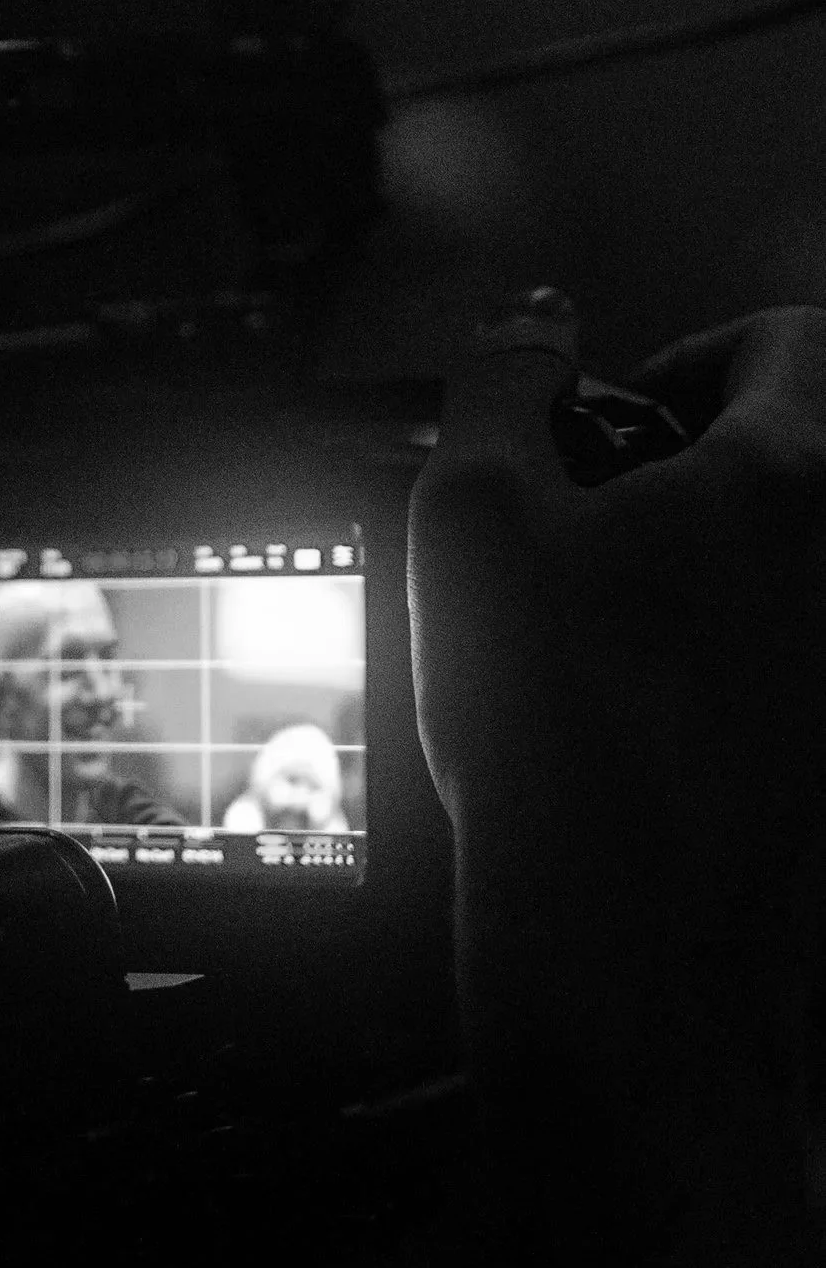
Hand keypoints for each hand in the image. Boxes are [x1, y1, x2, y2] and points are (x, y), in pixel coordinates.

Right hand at [411, 293, 825, 988]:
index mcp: (797, 477)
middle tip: (597, 523)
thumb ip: (501, 383)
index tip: (616, 422)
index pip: (796, 337)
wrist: (633, 947)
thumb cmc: (556, 724)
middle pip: (807, 455)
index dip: (694, 355)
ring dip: (726, 564)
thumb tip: (530, 320)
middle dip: (705, 467)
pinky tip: (652, 715)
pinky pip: (800, 657)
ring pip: (803, 564)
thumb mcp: (474, 512)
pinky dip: (743, 657)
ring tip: (613, 625)